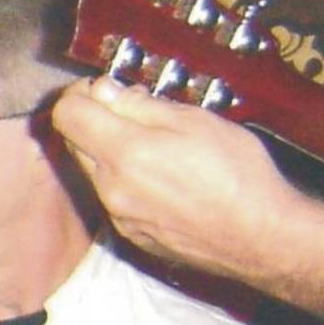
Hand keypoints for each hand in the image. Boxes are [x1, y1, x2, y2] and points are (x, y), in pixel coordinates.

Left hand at [51, 78, 323, 316]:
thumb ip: (140, 106)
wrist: (257, 235)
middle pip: (73, 142)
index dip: (80, 94)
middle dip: (94, 120)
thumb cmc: (237, 174)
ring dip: (109, 150)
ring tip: (155, 143)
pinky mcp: (128, 232)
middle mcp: (110, 187)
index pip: (66, 115)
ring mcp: (116, 213)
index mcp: (124, 152)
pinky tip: (161, 175)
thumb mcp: (195, 121)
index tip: (104, 88)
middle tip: (133, 109)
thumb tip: (103, 91)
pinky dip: (124, 178)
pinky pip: (111, 196)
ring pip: (93, 170)